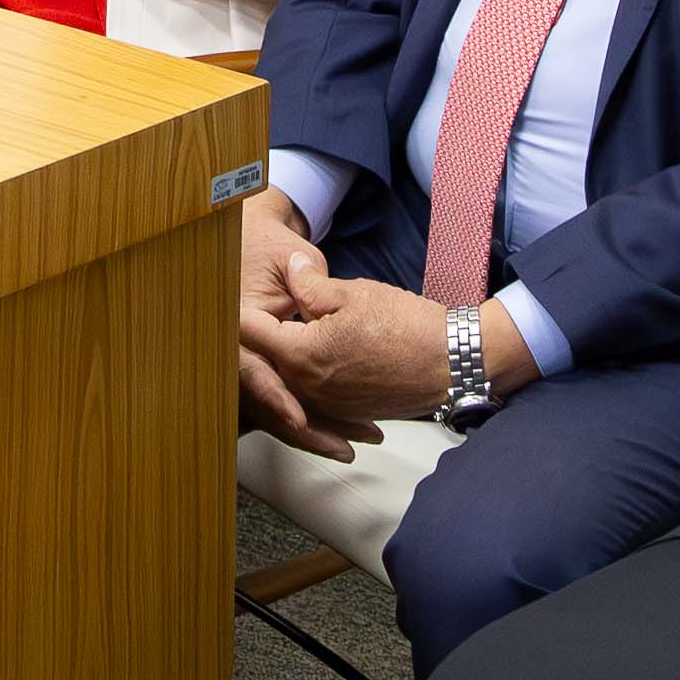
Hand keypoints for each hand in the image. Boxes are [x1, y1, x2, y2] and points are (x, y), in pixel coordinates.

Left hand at [240, 247, 459, 427]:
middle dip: (254, 341)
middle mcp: (308, 387)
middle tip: (240, 316)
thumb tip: (288, 268)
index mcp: (302, 356)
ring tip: (274, 335)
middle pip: (264, 363)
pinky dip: (304, 382)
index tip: (226, 297)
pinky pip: (312, 398)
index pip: (251, 334)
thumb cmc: (407, 326)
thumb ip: (310, 285)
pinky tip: (309, 360)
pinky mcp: (346, 411)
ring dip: (278, 362)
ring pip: (287, 382)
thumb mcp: (353, 293)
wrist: (453, 363)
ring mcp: (327, 404)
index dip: (236, 313)